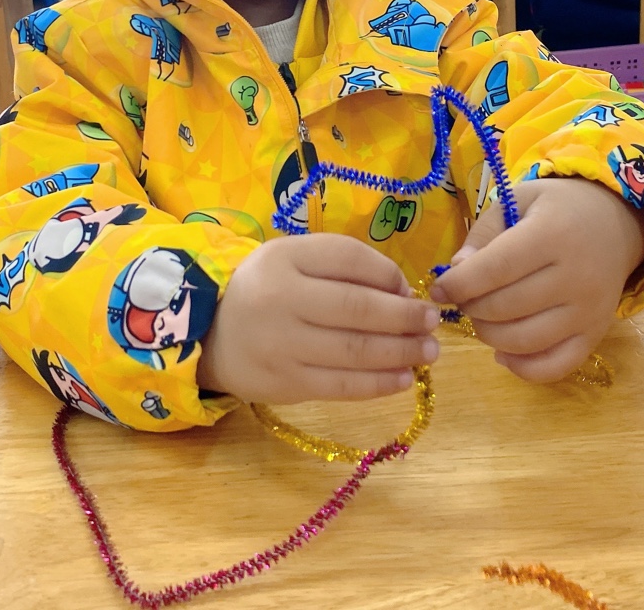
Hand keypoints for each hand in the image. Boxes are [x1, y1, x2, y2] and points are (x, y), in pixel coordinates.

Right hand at [196, 234, 439, 404]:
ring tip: (428, 352)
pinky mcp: (286, 384)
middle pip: (357, 308)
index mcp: (284, 258)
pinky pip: (341, 386)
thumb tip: (402, 294)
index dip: (389, 274)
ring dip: (401, 352)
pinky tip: (403, 378)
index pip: (348, 259)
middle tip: (432, 322)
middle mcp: (280, 299)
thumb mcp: (295, 259)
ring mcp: (282, 345)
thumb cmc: (268, 290)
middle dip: (405, 317)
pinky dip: (378, 383)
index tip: (411, 290)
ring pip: (354, 351)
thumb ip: (344, 266)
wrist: (211, 333)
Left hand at [431, 178, 643, 382]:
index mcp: (552, 234)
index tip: (439, 289)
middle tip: (463, 299)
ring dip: (488, 335)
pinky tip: (502, 351)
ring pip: (523, 341)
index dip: (459, 283)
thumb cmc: (556, 209)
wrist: (615, 223)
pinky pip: (554, 367)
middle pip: (505, 307)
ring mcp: (588, 311)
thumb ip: (484, 233)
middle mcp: (575, 276)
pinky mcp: (595, 336)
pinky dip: (520, 368)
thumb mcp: (518, 200)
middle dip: (471, 307)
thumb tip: (455, 272)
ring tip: (481, 318)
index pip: (496, 268)